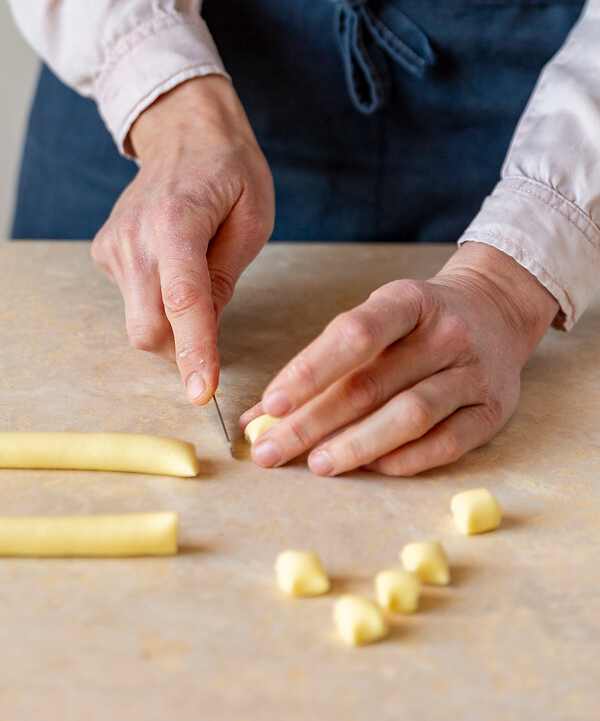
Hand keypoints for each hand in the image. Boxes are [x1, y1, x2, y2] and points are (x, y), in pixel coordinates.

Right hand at [91, 75, 273, 404]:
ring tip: (199, 277)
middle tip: (213, 343)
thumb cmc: (231, 170)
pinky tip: (176, 268)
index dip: (195, 351)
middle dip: (181, 351)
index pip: (183, 302)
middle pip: (148, 327)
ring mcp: (114, 244)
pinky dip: (157, 303)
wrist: (183, 130)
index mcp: (176, 222)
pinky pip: (132, 300)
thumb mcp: (253, 220)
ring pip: (139, 319)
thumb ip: (227, 276)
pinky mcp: (105, 251)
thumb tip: (205, 330)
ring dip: (172, 324)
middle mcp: (135, 236)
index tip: (202, 392)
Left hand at [239, 243, 557, 475]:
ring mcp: (475, 372)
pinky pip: (446, 443)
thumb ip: (324, 360)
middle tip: (271, 451)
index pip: (354, 334)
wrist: (498, 310)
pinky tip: (370, 468)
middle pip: (371, 384)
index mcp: (410, 300)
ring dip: (357, 445)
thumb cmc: (419, 320)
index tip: (272, 404)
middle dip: (313, 422)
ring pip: (410, 416)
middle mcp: (447, 333)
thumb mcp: (377, 316)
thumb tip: (260, 415)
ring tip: (317, 465)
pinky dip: (404, 460)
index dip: (310, 371)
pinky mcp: (493, 410)